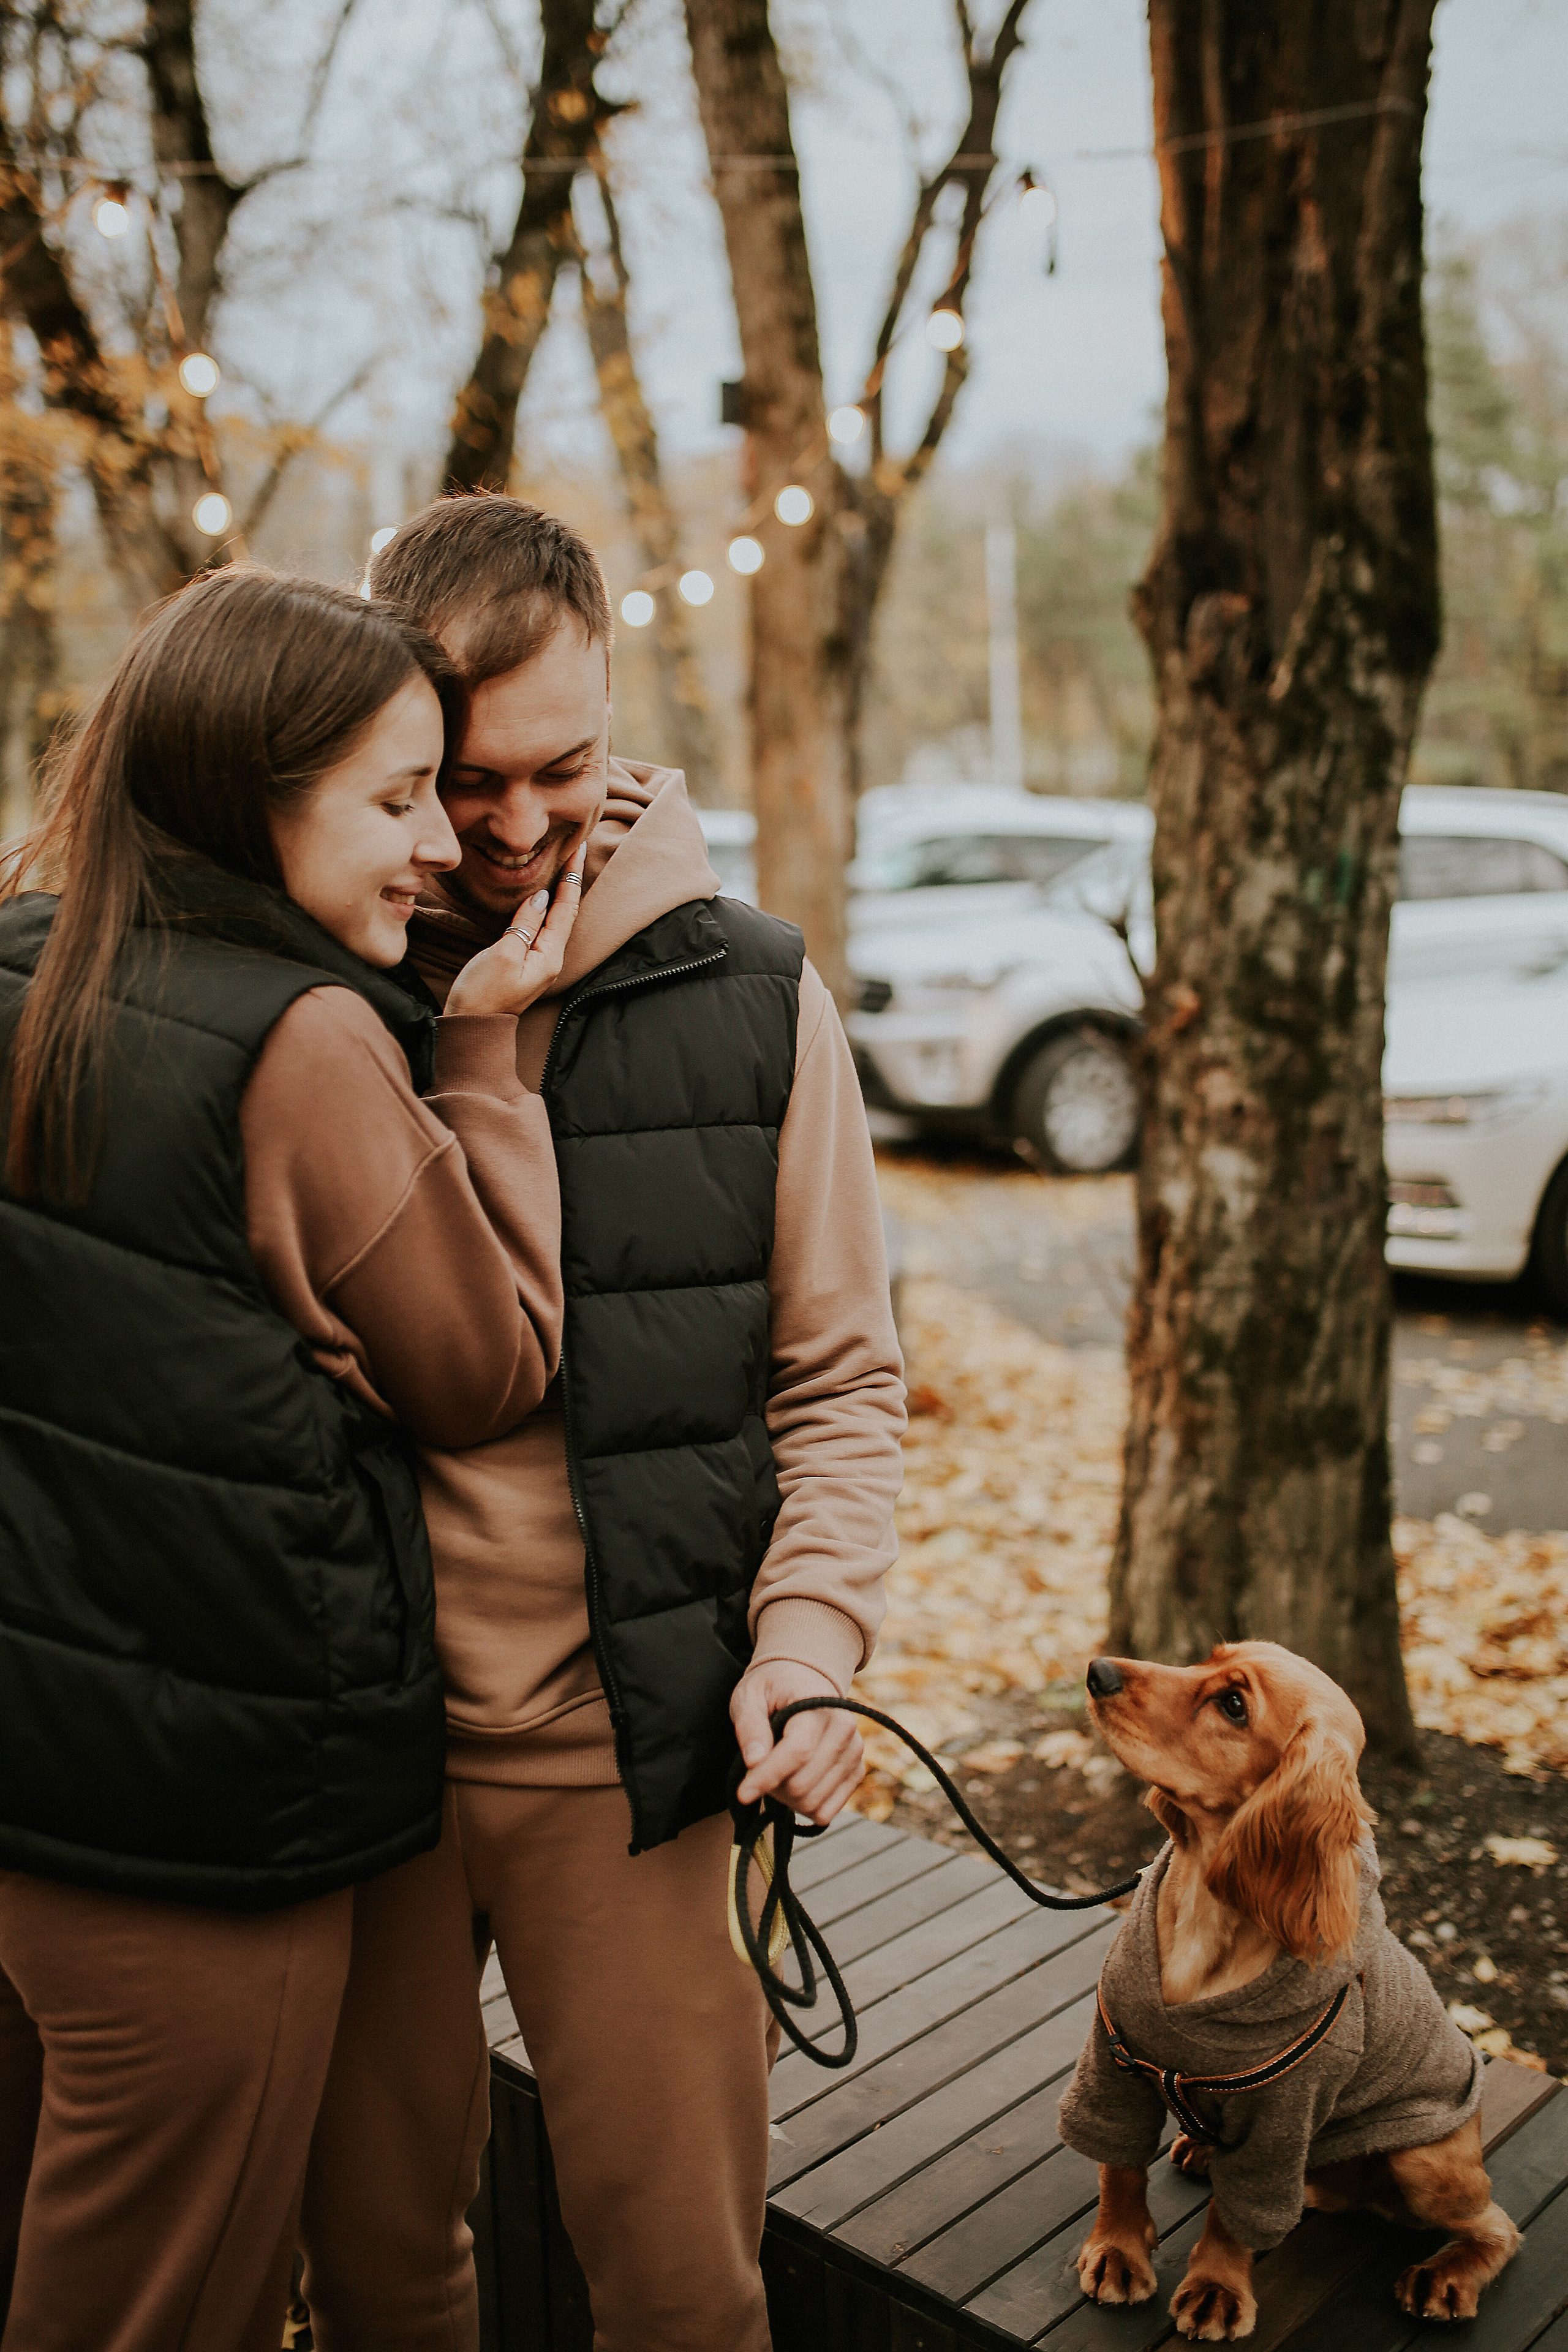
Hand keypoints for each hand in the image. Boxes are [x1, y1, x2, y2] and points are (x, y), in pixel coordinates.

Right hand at [443, 840, 586, 1018]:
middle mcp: (550, 959)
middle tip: (576, 850)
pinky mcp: (525, 963)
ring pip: (555, 920)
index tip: (578, 849)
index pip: (565, 909)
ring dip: (561, 892)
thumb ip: (524, 925)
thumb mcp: (502, 955)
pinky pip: (541, 928)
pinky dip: (545, 907)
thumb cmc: (482, 994)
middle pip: (566, 913)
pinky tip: (542, 897)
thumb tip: (540, 897)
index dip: (571, 878)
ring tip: (565, 866)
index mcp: (549, 956)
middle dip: (571, 881)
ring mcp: (539, 962)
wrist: (471, 1027)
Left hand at [731, 1662, 863, 1826]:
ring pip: (813, 1802)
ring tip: (776, 1771)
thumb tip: (754, 1762)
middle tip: (758, 1767)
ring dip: (785, 1797)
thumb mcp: (749, 1695)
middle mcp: (845, 1730)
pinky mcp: (855, 1771)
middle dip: (772, 1786)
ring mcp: (854, 1753)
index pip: (798, 1752)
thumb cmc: (773, 1688)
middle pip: (802, 1784)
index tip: (742, 1794)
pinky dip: (803, 1805)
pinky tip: (793, 1781)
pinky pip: (826, 1811)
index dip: (767, 1777)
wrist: (806, 1680)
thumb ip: (750, 1726)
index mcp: (820, 1706)